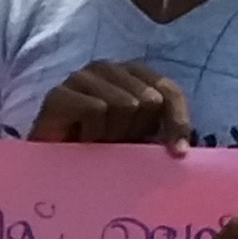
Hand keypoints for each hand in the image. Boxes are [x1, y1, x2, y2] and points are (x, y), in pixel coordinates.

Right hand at [28, 60, 194, 148]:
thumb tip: (184, 146)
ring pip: (125, 104)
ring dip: (114, 133)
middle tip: (116, 144)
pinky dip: (94, 132)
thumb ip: (162, 130)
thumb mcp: (140, 140)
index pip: (168, 90)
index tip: (178, 152)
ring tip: (98, 143)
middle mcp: (107, 69)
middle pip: (149, 99)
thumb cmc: (98, 151)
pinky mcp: (58, 94)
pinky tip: (82, 142)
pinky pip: (96, 109)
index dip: (177, 120)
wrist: (53, 170)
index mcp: (131, 75)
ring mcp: (81, 78)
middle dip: (137, 130)